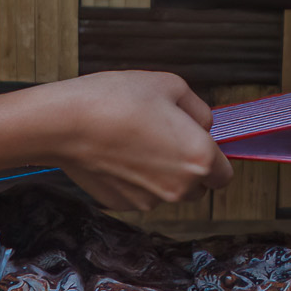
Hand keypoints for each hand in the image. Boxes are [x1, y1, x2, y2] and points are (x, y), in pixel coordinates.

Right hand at [27, 70, 232, 210]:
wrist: (66, 123)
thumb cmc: (117, 100)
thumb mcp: (171, 85)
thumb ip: (199, 110)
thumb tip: (203, 126)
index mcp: (199, 158)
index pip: (224, 174)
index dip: (213, 156)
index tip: (197, 142)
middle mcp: (179, 188)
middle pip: (198, 186)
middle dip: (189, 166)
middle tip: (165, 136)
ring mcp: (150, 201)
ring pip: (168, 191)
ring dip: (162, 173)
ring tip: (137, 140)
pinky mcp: (123, 205)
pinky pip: (141, 193)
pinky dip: (136, 178)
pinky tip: (119, 153)